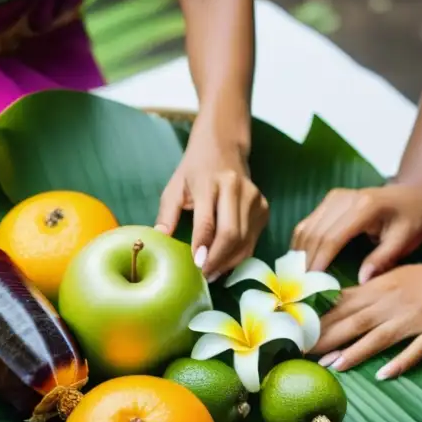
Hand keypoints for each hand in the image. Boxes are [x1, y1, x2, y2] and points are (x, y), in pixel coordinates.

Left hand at [154, 134, 268, 281]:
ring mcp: (254, 198)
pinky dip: (239, 255)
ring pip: (244, 241)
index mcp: (210, 182)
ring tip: (212, 273)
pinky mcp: (263, 207)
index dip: (203, 246)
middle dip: (217, 260)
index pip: (208, 221)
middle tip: (204, 275)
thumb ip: (166, 214)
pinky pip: (252, 239)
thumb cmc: (195, 170)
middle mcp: (235, 189)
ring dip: (229, 262)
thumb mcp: (174, 187)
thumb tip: (159, 241)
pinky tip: (225, 262)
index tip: (196, 265)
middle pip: (231, 234)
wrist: (224, 146)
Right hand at [291, 183, 421, 283]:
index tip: (310, 286)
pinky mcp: (329, 200)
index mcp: (364, 208)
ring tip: (297, 279)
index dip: (318, 263)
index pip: (332, 239)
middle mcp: (344, 199)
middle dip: (305, 263)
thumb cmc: (412, 217)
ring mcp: (334, 197)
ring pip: (306, 228)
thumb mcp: (404, 240)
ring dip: (299, 255)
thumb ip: (382, 259)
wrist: (413, 191)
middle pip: (314, 234)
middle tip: (300, 288)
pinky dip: (301, 245)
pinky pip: (307, 224)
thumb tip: (360, 282)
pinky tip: (301, 263)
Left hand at [311, 254, 421, 378]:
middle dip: (325, 338)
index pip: (342, 304)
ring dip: (354, 351)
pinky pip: (416, 349)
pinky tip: (383, 375)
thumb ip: (371, 291)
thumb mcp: (399, 279)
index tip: (294, 334)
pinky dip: (400, 361)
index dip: (317, 320)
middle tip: (300, 354)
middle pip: (353, 321)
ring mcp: (416, 317)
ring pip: (379, 336)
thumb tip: (342, 303)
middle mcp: (394, 301)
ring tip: (330, 366)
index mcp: (382, 287)